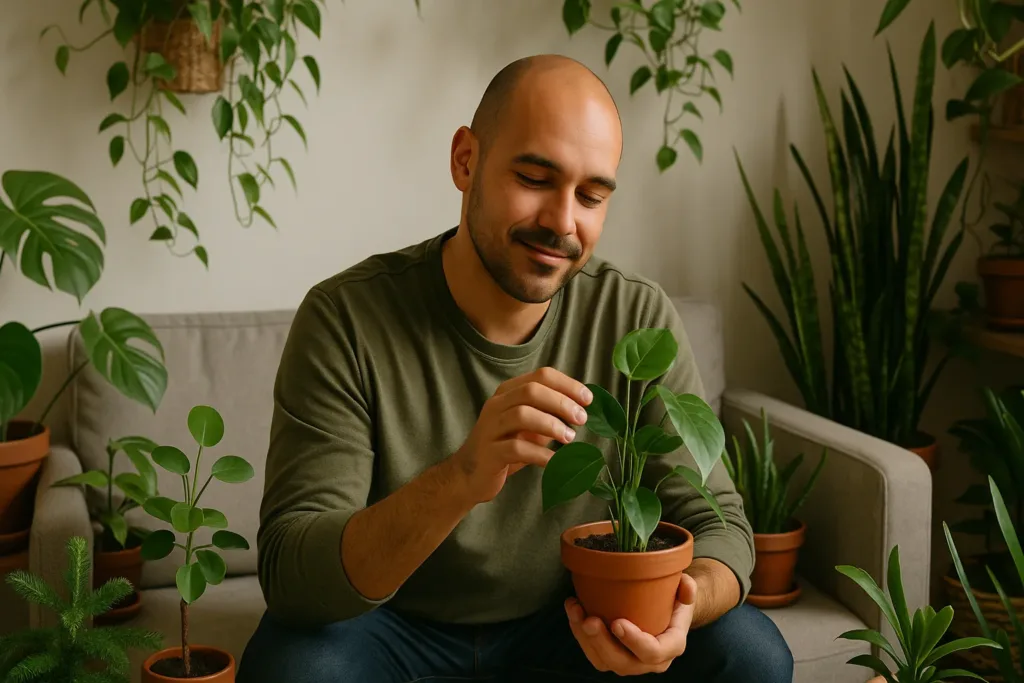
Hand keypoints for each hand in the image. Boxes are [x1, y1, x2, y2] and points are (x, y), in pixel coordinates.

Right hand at [448, 366, 591, 504]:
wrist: (470, 475)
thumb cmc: (506, 447)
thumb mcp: (531, 428)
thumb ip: (551, 415)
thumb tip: (582, 409)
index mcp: (508, 393)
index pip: (541, 376)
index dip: (567, 385)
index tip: (588, 399)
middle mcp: (497, 405)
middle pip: (531, 391)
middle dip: (561, 402)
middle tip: (581, 419)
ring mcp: (490, 427)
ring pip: (522, 415)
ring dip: (551, 425)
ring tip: (570, 438)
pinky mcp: (489, 452)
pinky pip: (516, 448)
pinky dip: (541, 454)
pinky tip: (555, 461)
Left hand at [565, 572, 697, 675]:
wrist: (665, 610)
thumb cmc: (674, 600)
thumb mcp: (685, 591)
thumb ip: (688, 587)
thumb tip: (686, 589)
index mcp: (671, 646)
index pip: (653, 652)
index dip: (634, 641)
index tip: (617, 622)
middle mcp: (650, 662)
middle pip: (623, 662)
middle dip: (602, 643)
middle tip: (590, 620)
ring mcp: (629, 662)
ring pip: (604, 661)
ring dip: (585, 639)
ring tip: (575, 611)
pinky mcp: (612, 657)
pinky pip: (593, 654)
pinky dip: (579, 634)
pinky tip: (573, 610)